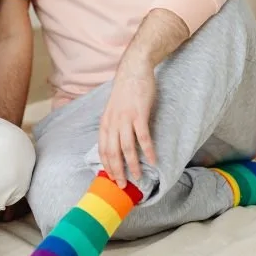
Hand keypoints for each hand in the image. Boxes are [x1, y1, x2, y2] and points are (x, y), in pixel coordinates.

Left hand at [99, 50, 156, 187]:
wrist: (133, 70)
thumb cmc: (125, 91)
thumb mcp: (112, 109)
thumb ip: (113, 125)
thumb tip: (115, 143)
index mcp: (105, 123)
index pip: (102, 149)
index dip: (106, 166)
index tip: (110, 178)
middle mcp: (112, 123)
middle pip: (112, 153)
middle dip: (116, 171)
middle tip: (122, 186)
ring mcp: (125, 119)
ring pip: (127, 148)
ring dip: (132, 165)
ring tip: (137, 177)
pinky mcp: (139, 114)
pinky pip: (143, 137)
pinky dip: (148, 150)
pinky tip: (153, 160)